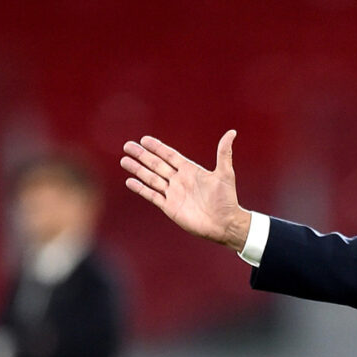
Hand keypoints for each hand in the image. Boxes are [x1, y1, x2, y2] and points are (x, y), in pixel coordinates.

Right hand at [121, 131, 250, 251]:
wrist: (224, 224)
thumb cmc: (227, 199)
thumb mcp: (225, 174)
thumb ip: (224, 153)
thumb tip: (232, 132)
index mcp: (190, 170)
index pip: (170, 155)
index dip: (158, 148)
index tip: (144, 139)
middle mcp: (179, 180)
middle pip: (156, 165)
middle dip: (142, 155)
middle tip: (127, 146)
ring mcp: (173, 194)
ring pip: (151, 178)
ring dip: (138, 170)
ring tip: (124, 161)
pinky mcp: (169, 207)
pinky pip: (152, 196)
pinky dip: (141, 189)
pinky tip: (130, 181)